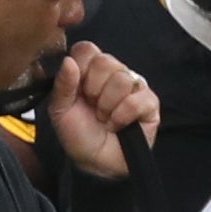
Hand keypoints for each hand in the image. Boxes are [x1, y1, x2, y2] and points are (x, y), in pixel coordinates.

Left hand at [49, 41, 158, 179]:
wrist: (95, 162)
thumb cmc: (79, 134)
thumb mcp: (60, 110)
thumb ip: (62, 84)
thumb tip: (68, 61)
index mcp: (91, 69)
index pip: (87, 49)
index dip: (80, 69)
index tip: (77, 91)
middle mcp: (115, 72)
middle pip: (105, 61)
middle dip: (93, 91)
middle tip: (93, 107)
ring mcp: (135, 86)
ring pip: (122, 79)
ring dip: (107, 106)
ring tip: (105, 118)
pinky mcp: (150, 103)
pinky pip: (137, 99)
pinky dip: (122, 116)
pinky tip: (117, 125)